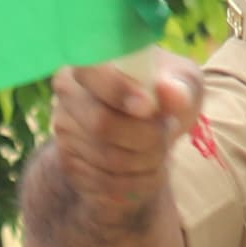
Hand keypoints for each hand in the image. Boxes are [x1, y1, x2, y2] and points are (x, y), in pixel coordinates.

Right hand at [45, 49, 205, 206]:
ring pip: (109, 159)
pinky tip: (150, 170)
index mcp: (89, 63)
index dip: (120, 91)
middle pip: (102, 124)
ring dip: (148, 161)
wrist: (141, 131)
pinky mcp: (70, 165)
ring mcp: (65, 132)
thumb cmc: (162, 96)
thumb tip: (170, 91)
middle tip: (169, 130)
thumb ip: (179, 85)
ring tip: (163, 150)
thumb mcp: (180, 83)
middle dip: (146, 135)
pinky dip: (139, 182)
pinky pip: (107, 184)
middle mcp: (67, 95)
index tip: (149, 107)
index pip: (95, 74)